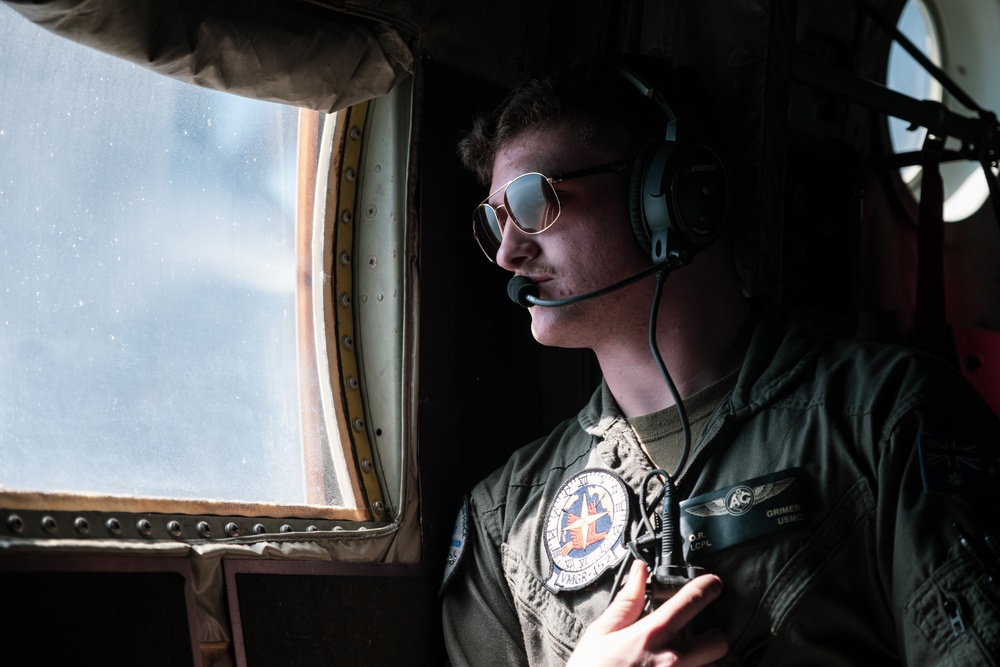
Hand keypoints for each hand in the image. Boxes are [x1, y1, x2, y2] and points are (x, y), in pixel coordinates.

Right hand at [566, 560, 727, 666]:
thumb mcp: (601, 633)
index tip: (714, 584)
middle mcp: (672, 660)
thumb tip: (640, 572)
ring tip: (682, 663)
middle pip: (718, 641)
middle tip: (700, 636)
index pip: (692, 601)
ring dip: (704, 663)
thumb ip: (627, 601)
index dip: (708, 587)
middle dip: (713, 636)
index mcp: (651, 635)